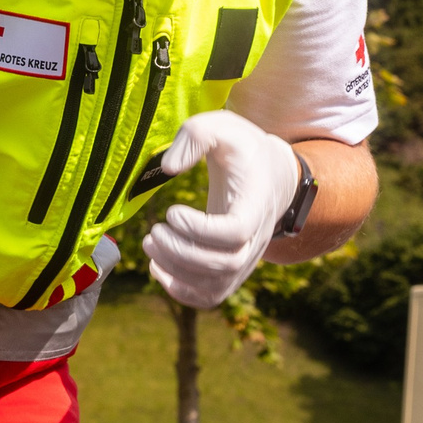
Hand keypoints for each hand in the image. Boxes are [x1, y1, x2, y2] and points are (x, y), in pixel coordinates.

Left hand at [141, 112, 303, 307]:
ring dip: (177, 272)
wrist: (272, 175)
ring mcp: (246, 257)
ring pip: (217, 285)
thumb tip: (168, 167)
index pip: (236, 232)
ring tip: (150, 244)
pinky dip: (181, 291)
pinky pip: (211, 296)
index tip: (172, 212)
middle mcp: (256, 238)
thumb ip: (195, 136)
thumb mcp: (223, 127)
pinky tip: (157, 269)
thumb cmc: (243, 150)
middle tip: (154, 231)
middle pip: (225, 265)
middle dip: (182, 253)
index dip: (201, 230)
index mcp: (255, 204)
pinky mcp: (232, 269)